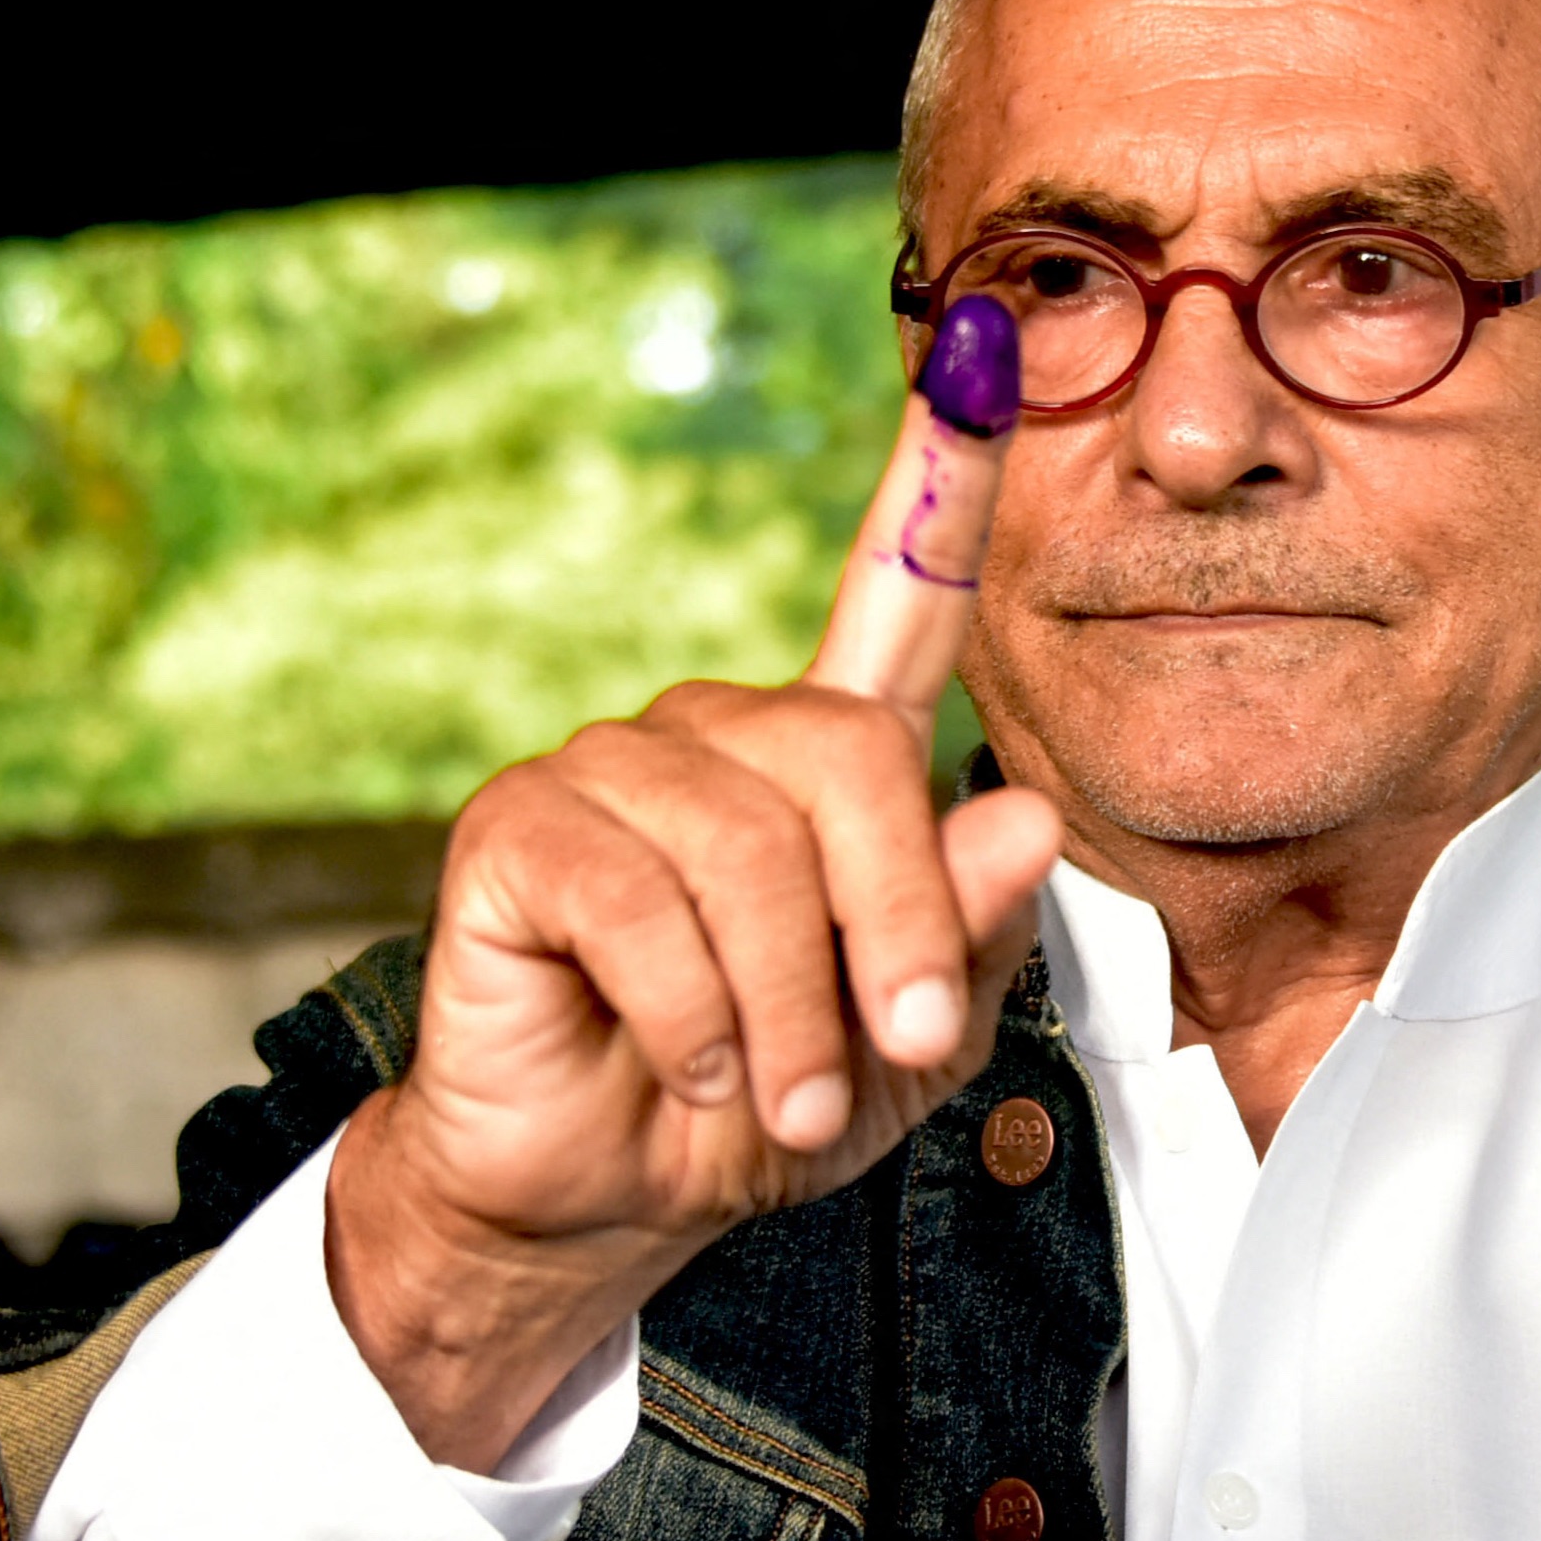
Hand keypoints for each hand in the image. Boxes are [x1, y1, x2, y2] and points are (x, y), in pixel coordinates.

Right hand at [331, 307, 1059, 1465]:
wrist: (599, 1196)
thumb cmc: (758, 1106)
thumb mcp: (905, 1048)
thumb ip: (966, 940)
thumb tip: (1021, 821)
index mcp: (830, 760)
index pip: (900, 591)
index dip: (945, 471)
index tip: (988, 344)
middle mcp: (722, 736)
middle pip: (852, 761)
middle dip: (894, 929)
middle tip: (893, 1057)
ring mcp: (612, 768)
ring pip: (749, 851)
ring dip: (787, 1013)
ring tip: (777, 1102)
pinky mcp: (518, 827)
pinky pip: (638, 903)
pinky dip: (692, 1019)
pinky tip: (687, 1072)